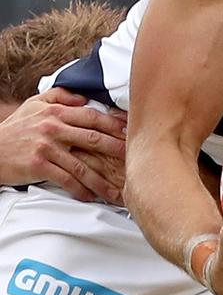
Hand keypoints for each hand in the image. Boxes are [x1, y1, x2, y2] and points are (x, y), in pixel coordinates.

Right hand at [0, 88, 126, 202]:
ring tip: (117, 191)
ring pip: (82, 165)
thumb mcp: (34, 104)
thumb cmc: (15, 128)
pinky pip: (65, 179)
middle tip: (136, 161)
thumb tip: (83, 99)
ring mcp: (47, 147)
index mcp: (57, 112)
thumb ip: (60, 97)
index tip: (132, 132)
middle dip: (117, 151)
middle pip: (94, 139)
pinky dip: (80, 189)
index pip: (93, 117)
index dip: (115, 125)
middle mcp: (54, 128)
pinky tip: (91, 197)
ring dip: (102, 180)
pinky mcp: (38, 165)